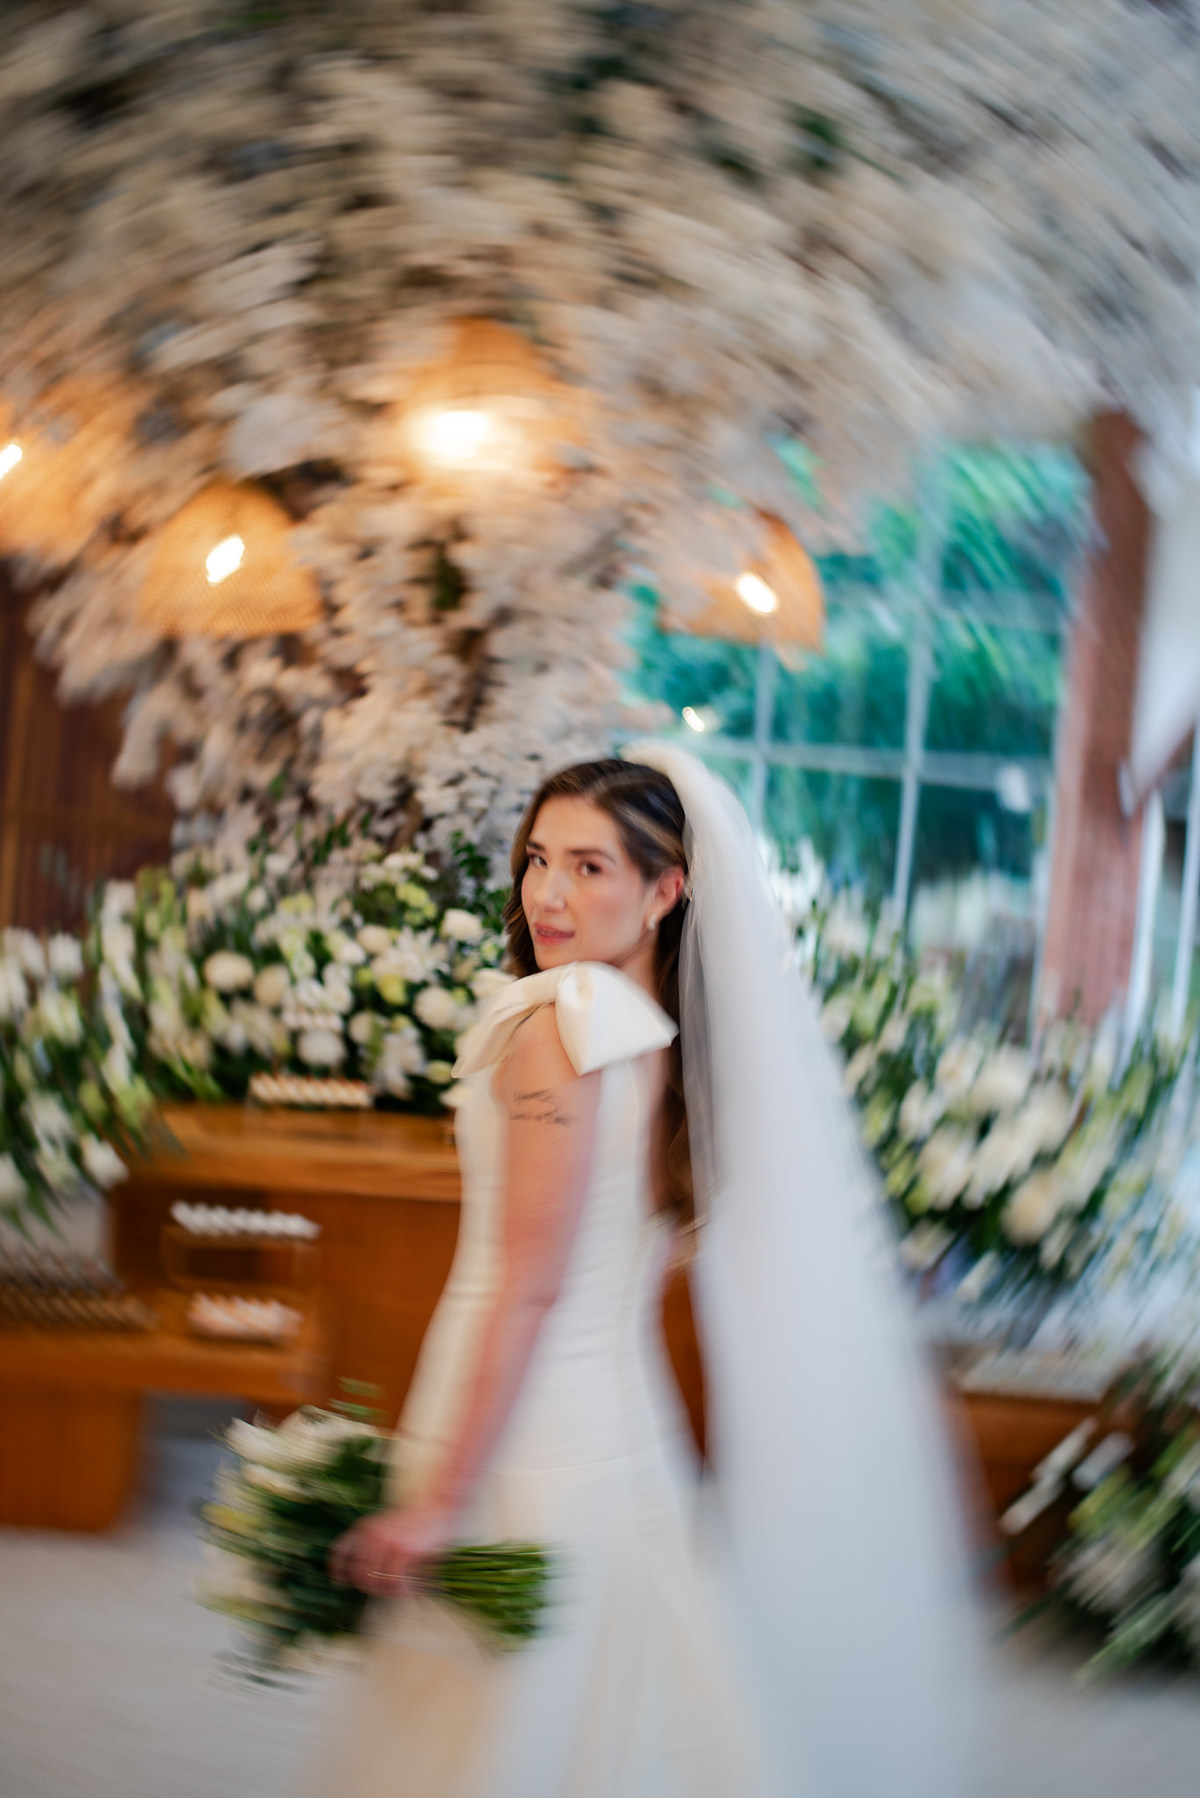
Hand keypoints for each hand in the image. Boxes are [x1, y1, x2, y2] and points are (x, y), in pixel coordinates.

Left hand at [329, 1500, 458, 1598]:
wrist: (438, 1506)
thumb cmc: (416, 1520)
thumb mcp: (388, 1526)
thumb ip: (373, 1546)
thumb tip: (364, 1577)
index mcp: (365, 1527)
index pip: (341, 1550)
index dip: (337, 1569)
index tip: (337, 1582)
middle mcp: (372, 1535)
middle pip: (359, 1575)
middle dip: (372, 1588)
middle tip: (388, 1591)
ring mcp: (387, 1543)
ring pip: (377, 1582)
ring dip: (390, 1592)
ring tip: (403, 1590)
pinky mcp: (404, 1551)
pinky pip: (396, 1582)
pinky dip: (403, 1591)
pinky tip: (411, 1589)